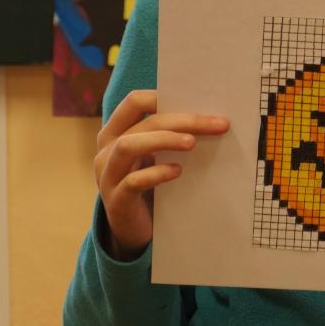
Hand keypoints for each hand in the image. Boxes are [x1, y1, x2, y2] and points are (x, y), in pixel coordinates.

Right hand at [94, 89, 228, 260]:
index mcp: (116, 132)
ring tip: (192, 143)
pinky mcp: (116, 200)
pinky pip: (133, 182)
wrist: (134, 229)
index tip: (200, 99)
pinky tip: (177, 172)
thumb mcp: (155, 156)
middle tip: (217, 124)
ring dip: (164, 140)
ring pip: (129, 146)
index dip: (164, 96)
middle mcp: (107, 150)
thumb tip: (211, 118)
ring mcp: (108, 175)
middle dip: (183, 120)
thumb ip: (169, 136)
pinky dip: (156, 174)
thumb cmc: (150, 184)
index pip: (135, 101)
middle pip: (144, 123)